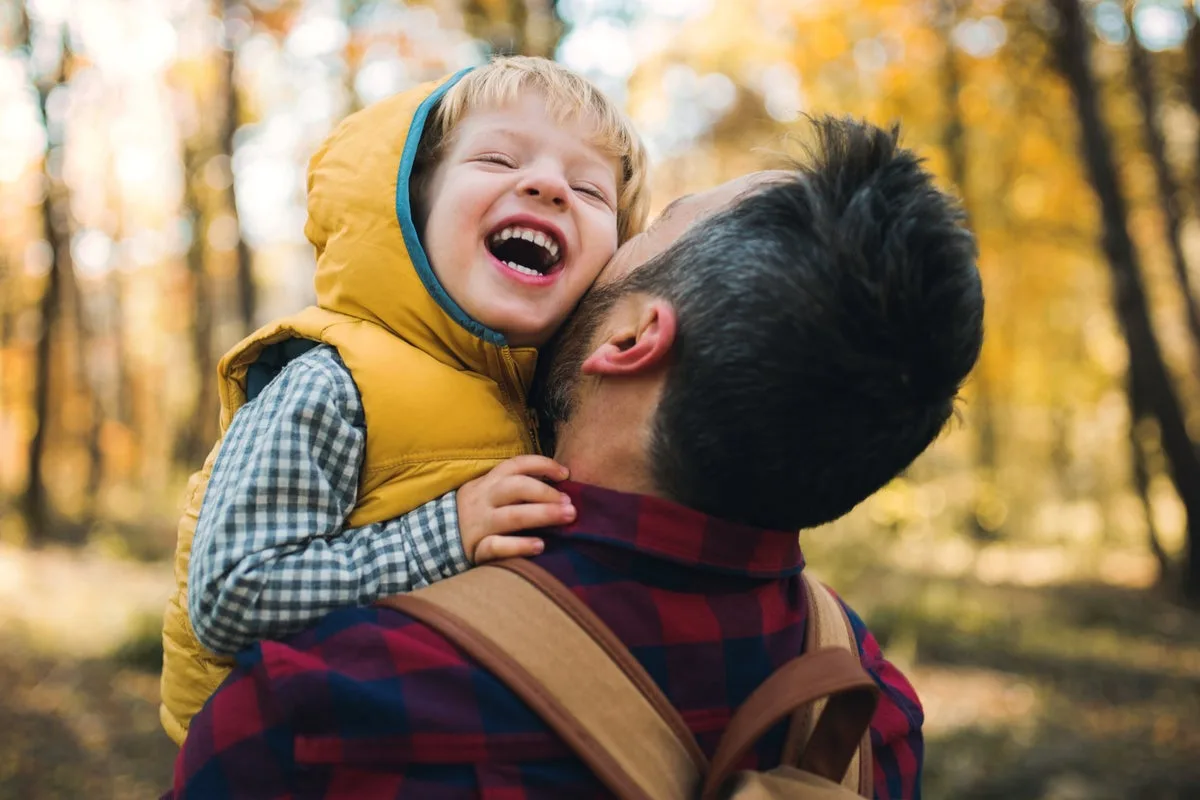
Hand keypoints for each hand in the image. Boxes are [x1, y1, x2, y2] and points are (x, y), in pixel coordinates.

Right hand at [457, 455, 574, 563]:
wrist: (436, 542)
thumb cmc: (478, 516)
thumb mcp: (489, 495)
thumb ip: (515, 489)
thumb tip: (559, 486)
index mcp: (488, 482)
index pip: (516, 464)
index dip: (543, 465)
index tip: (565, 474)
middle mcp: (483, 499)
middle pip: (516, 487)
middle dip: (546, 493)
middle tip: (571, 504)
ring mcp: (479, 524)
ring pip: (511, 516)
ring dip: (542, 515)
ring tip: (567, 517)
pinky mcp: (475, 548)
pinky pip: (497, 546)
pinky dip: (519, 545)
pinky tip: (540, 546)